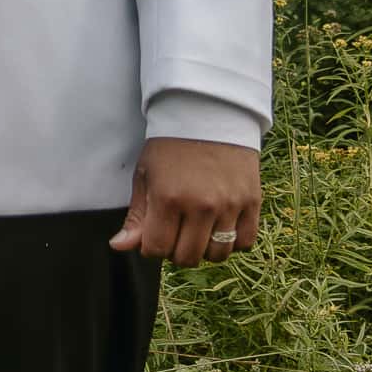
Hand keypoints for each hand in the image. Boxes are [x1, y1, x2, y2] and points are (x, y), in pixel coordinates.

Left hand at [114, 134, 263, 267]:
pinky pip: (245, 241)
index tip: (154, 233)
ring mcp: (230, 205)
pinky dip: (233, 242)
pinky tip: (222, 227)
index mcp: (168, 198)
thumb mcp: (146, 174)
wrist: (209, 115)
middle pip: (187, 257)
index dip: (152, 246)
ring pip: (217, 254)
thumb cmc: (170, 145)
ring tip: (199, 229)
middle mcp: (201, 206)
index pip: (157, 249)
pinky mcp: (252, 201)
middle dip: (176, 251)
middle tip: (176, 231)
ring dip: (204, 249)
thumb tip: (119, 246)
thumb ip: (136, 215)